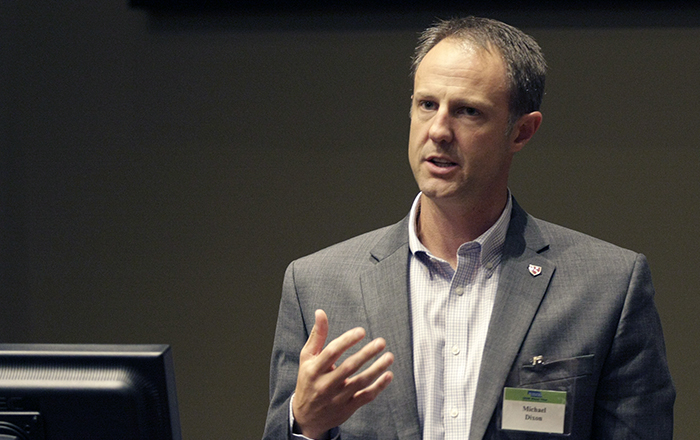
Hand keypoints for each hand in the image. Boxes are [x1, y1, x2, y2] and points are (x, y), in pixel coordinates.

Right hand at [292, 309, 393, 438]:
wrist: (306, 416)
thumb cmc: (308, 380)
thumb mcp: (307, 358)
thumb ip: (317, 336)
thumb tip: (320, 313)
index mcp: (314, 369)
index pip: (332, 352)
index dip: (347, 340)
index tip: (361, 331)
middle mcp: (325, 384)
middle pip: (349, 367)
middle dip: (367, 353)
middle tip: (381, 342)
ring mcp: (337, 398)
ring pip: (361, 382)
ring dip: (377, 368)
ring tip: (389, 356)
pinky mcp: (347, 408)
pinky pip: (366, 396)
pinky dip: (379, 386)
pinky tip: (388, 375)